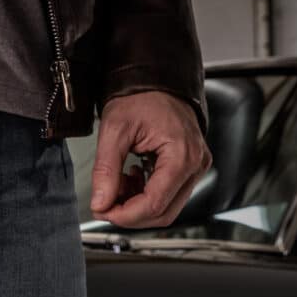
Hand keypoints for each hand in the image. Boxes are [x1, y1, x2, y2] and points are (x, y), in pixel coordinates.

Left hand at [90, 91, 212, 228]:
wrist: (155, 82)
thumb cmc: (140, 98)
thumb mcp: (114, 131)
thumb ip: (106, 171)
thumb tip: (100, 203)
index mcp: (182, 155)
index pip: (155, 204)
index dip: (125, 215)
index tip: (102, 210)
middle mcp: (195, 164)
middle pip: (164, 212)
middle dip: (130, 214)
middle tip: (104, 204)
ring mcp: (195, 167)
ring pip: (166, 208)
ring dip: (137, 206)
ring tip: (116, 186)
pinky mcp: (189, 168)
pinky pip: (169, 195)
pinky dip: (145, 196)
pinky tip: (130, 180)